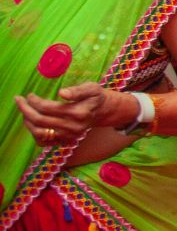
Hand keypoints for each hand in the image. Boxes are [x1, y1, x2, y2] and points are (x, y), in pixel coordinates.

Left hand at [17, 84, 131, 144]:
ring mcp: (68, 136)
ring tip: (25, 110)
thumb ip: (77, 90)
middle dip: (25, 110)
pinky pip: (43, 141)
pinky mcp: (64, 142)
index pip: (47, 108)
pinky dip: (34, 132)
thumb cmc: (95, 97)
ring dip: (27, 121)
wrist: (103, 112)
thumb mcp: (91, 88)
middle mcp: (72, 128)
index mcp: (78, 113)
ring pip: (38, 132)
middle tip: (19, 100)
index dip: (34, 101)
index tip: (30, 94)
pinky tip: (33, 122)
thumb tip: (62, 93)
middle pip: (40, 120)